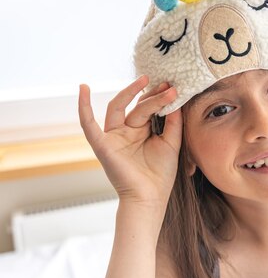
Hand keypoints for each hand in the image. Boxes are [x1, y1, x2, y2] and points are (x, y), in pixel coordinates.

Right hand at [78, 76, 182, 206]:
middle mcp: (126, 131)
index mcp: (141, 131)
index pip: (148, 108)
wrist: (150, 197)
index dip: (160, 98)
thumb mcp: (171, 143)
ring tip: (146, 80)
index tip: (174, 88)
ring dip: (130, 93)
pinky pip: (88, 124)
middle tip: (167, 84)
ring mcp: (113, 137)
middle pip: (136, 106)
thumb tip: (175, 100)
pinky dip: (84, 107)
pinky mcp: (102, 145)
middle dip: (151, 95)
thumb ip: (173, 122)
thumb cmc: (161, 174)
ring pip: (119, 108)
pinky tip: (83, 89)